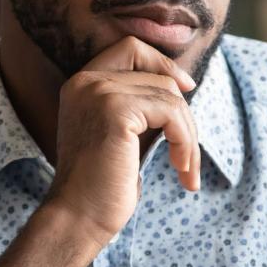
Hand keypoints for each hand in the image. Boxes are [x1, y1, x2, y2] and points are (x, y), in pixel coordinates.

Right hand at [44, 36, 200, 247]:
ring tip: (185, 168)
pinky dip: (185, 141)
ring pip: (170, 95)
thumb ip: (142, 105)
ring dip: (188, 135)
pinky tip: (181, 169)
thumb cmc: (104, 185)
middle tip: (187, 150)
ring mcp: (99, 93)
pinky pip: (171, 112)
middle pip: (158, 74)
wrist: (79, 218)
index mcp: (82, 84)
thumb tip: (182, 84)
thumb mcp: (124, 134)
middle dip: (183, 112)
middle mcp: (86, 81)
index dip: (163, 64)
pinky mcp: (115, 110)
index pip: (131, 48)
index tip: (186, 89)